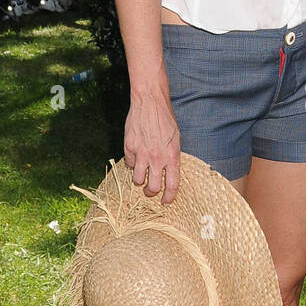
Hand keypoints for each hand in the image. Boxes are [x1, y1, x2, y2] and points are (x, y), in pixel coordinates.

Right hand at [124, 89, 180, 203]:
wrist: (150, 103)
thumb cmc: (166, 119)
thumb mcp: (176, 139)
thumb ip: (172, 157)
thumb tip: (168, 172)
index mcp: (172, 157)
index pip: (172, 185)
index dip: (169, 197)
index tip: (166, 202)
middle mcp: (157, 158)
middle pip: (152, 187)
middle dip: (151, 193)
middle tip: (149, 192)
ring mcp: (141, 154)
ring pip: (137, 179)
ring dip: (139, 180)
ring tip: (141, 176)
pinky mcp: (129, 148)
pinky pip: (128, 163)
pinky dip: (131, 163)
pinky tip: (135, 156)